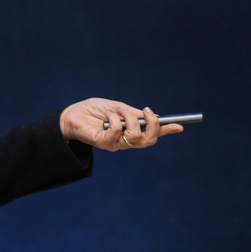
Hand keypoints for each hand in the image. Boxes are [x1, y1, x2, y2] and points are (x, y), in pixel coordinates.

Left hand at [59, 98, 183, 151]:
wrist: (71, 114)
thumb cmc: (93, 110)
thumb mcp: (117, 108)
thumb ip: (133, 113)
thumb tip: (155, 116)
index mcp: (131, 131)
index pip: (152, 134)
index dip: (166, 131)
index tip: (179, 125)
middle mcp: (125, 141)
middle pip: (148, 140)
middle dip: (152, 125)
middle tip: (147, 112)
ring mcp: (115, 143)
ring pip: (134, 136)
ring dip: (129, 118)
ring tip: (117, 110)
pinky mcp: (103, 143)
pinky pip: (117, 132)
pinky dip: (115, 119)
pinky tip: (107, 114)